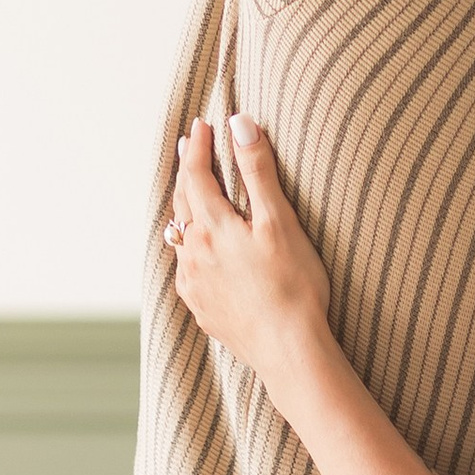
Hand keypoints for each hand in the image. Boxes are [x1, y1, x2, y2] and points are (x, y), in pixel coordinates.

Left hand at [164, 116, 328, 384]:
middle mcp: (194, 254)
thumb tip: (238, 124)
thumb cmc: (293, 285)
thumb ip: (257, 171)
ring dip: (185, 211)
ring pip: (181, 238)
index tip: (202, 126)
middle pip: (183, 204)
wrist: (289, 350)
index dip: (199, 148)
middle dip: (188, 172)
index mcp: (213, 228)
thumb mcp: (279, 221)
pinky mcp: (202, 310)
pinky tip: (199, 253)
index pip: (197, 176)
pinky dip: (190, 249)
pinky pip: (187, 270)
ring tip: (191, 197)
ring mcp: (195, 285)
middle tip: (191, 148)